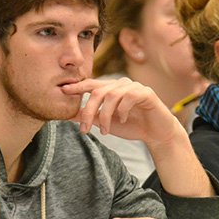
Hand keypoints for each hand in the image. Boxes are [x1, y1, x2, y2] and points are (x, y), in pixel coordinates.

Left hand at [62, 78, 182, 146]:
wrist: (155, 133)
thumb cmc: (130, 125)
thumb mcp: (105, 122)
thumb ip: (88, 116)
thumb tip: (67, 115)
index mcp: (110, 89)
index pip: (90, 85)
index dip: (77, 87)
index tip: (63, 90)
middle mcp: (121, 84)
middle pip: (98, 92)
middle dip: (88, 111)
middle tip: (84, 129)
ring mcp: (134, 87)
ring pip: (112, 96)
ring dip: (105, 116)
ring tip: (105, 131)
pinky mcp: (146, 93)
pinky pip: (129, 97)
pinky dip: (122, 110)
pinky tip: (122, 120)